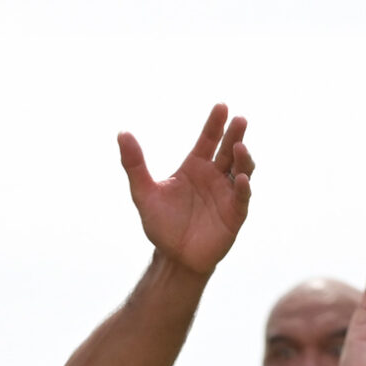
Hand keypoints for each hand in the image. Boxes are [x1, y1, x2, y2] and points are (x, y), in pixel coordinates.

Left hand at [118, 105, 253, 277]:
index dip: (215, 123)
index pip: (208, 139)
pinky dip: (244, 187)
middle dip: (235, 134)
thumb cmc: (161, 225)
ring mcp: (227, 193)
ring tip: (239, 146)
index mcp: (195, 166)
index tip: (221, 106)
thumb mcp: (144, 193)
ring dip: (243, 158)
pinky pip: (242, 197)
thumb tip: (122, 134)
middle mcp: (215, 176)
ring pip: (242, 169)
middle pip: (229, 149)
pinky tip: (242, 178)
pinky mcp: (235, 214)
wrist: (174, 258)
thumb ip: (134, 165)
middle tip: (239, 119)